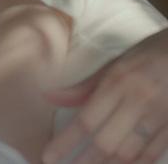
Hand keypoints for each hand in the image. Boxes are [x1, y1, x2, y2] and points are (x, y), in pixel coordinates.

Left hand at [42, 29, 167, 163]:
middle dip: (85, 161)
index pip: (86, 120)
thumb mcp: (116, 62)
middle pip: (107, 142)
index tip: (49, 156)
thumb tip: (50, 97)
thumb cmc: (152, 53)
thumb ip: (84, 86)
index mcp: (119, 82)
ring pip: (130, 152)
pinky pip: (152, 153)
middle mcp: (138, 101)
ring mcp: (160, 116)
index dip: (65, 142)